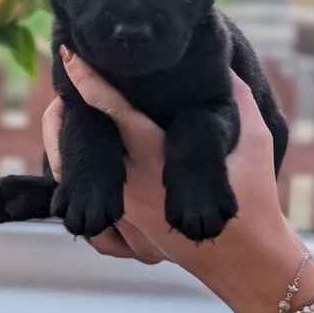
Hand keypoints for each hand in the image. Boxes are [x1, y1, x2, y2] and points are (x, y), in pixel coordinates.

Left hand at [43, 48, 313, 312]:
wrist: (246, 256)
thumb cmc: (255, 196)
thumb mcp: (254, 140)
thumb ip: (238, 99)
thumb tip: (225, 67)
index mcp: (161, 158)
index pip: (117, 112)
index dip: (90, 82)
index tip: (69, 56)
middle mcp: (136, 185)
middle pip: (80, 148)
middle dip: (61, 119)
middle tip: (58, 93)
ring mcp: (128, 211)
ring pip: (77, 180)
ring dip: (63, 149)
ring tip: (63, 121)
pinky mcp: (128, 230)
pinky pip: (88, 209)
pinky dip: (77, 185)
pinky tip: (78, 167)